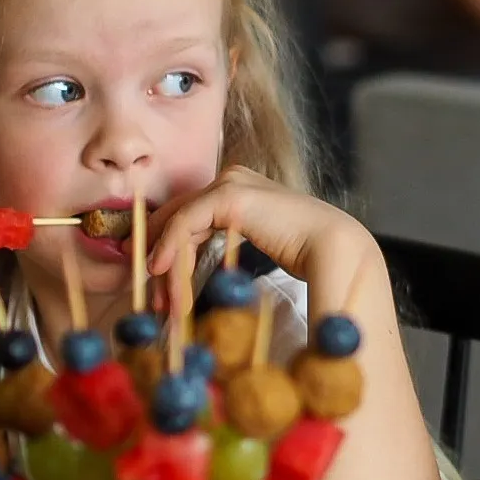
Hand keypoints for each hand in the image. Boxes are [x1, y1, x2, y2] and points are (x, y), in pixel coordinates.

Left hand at [143, 166, 365, 313]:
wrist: (333, 249)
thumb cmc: (301, 255)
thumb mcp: (246, 248)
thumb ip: (217, 247)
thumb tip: (183, 270)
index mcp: (236, 189)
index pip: (186, 214)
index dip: (163, 244)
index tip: (150, 276)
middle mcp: (230, 179)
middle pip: (176, 217)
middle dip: (157, 256)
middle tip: (147, 291)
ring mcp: (229, 183)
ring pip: (178, 223)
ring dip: (166, 265)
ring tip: (161, 300)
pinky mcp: (230, 194)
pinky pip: (185, 222)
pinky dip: (170, 248)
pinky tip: (162, 272)